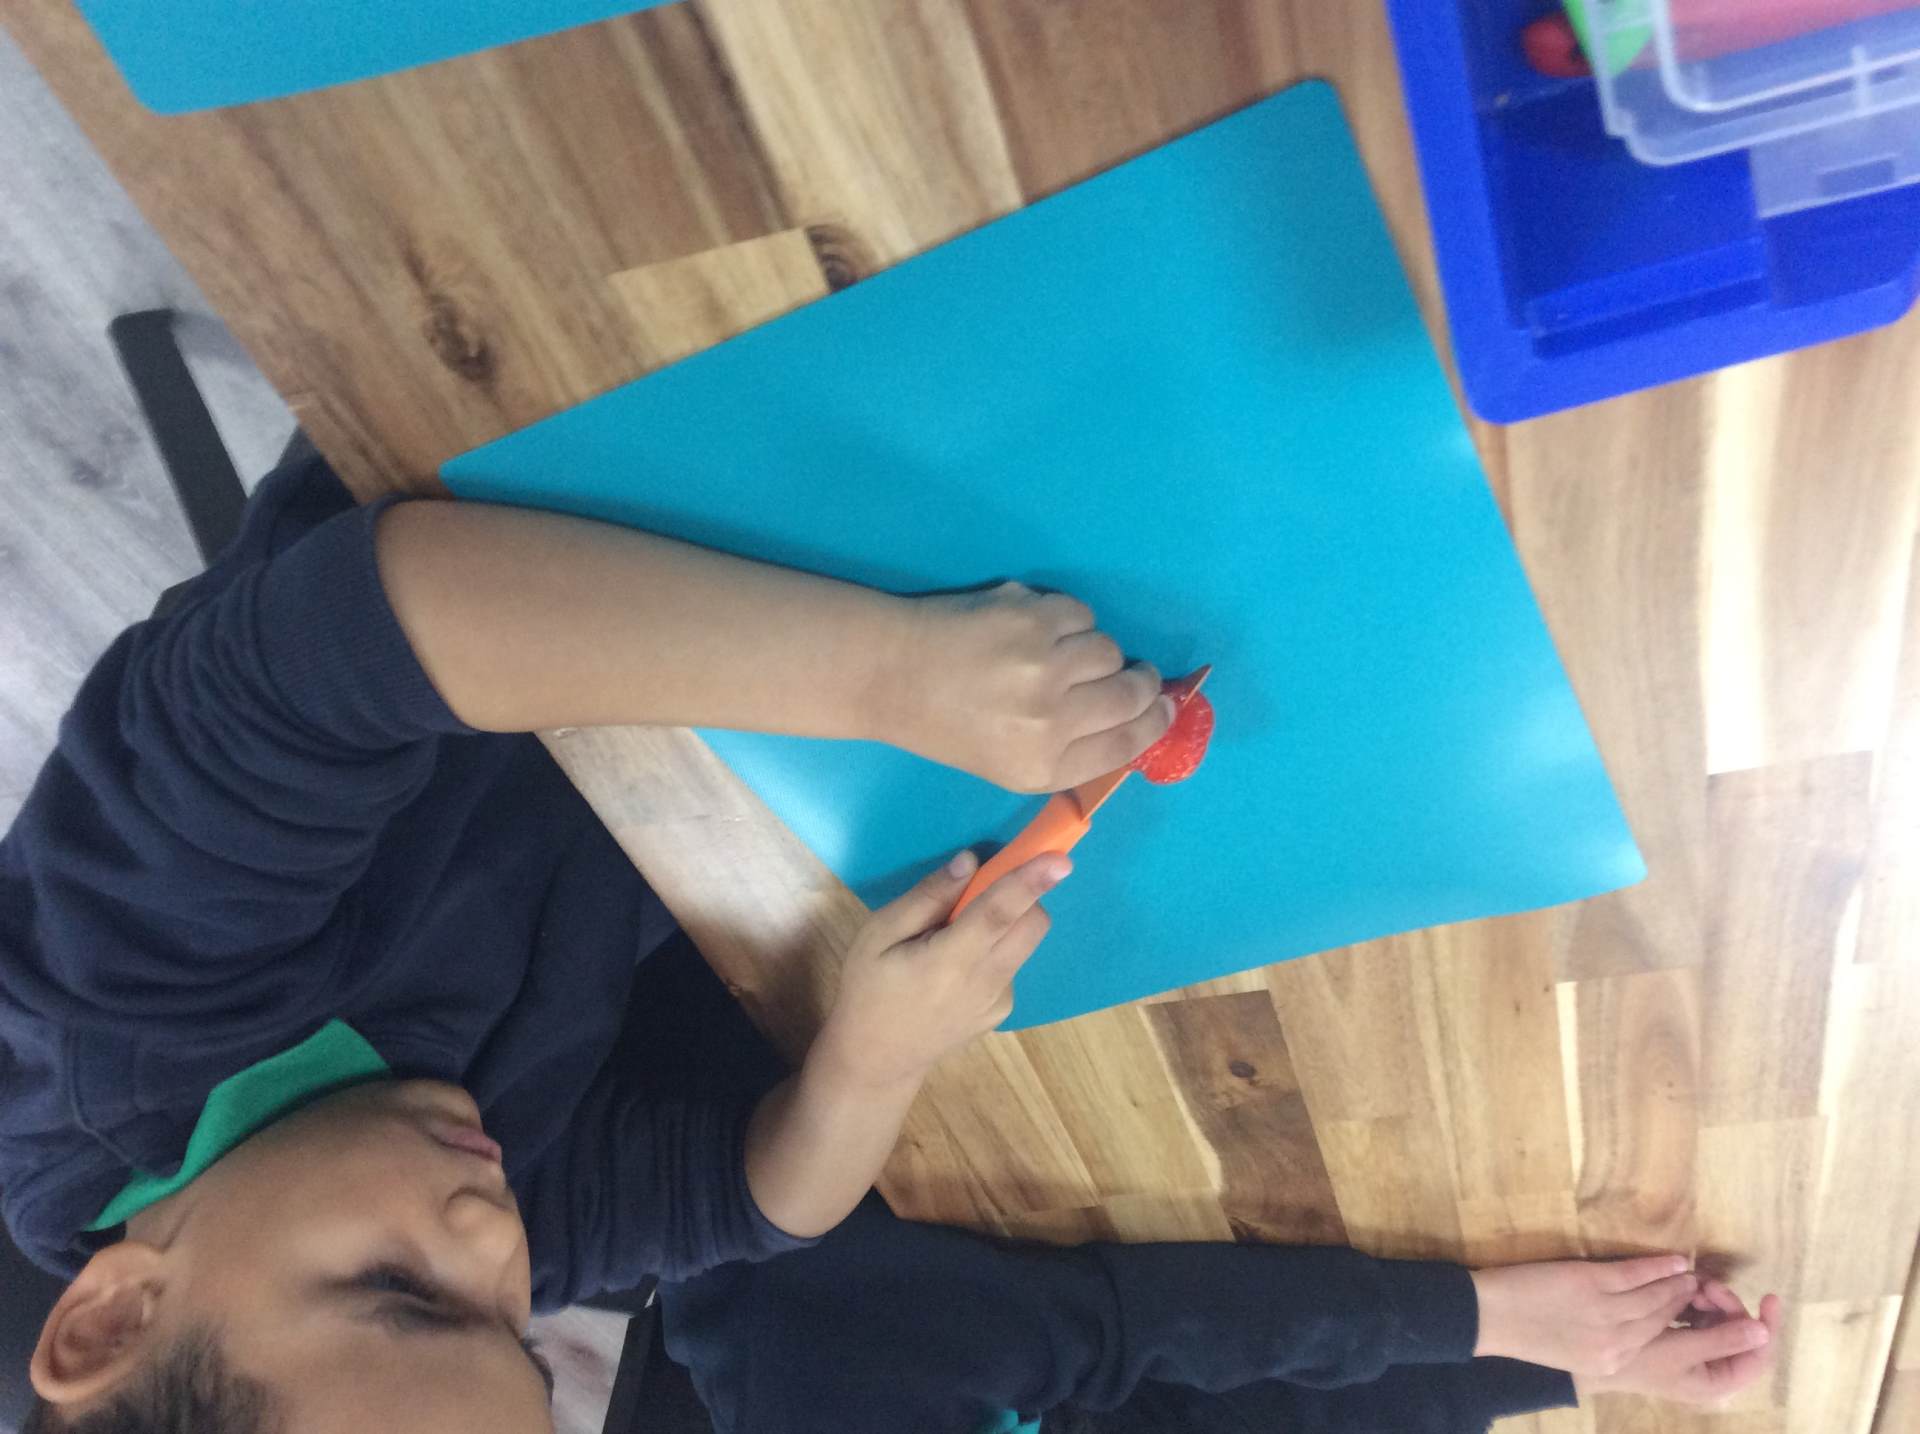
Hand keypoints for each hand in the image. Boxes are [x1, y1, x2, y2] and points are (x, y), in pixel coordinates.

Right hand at [811, 849, 1064, 1090]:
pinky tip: (956, 970)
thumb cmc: (869, 988)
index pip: (999, 914)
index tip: (1060, 860)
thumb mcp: (878, 934)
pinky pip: (1010, 965)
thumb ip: (927, 897)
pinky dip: (993, 952)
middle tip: (982, 890)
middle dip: (1023, 896)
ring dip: (1004, 925)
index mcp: (950, 961)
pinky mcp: (1002, 1011)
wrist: (877, 1058)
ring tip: (953, 939)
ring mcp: (999, 1002)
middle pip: (1032, 925)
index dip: (1030, 883)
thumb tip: (970, 862)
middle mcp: (986, 983)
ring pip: (1024, 943)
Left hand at [877, 582, 1173, 792]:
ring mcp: (1042, 663)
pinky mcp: (1031, 616)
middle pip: (1131, 694)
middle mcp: (1049, 718)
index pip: (1128, 743)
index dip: (1155, 721)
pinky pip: (1081, 613)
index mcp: (1042, 765)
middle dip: (1143, 682)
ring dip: (1096, 650)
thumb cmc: (951, 725)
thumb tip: (1141, 716)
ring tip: (1063, 654)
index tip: (1166, 706)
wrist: (895, 674)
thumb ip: (1074, 748)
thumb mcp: (1011, 762)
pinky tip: (1036, 630)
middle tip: (1137, 674)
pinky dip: (1068, 620)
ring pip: (1109, 649)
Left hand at [1472, 1255, 1699, 1375]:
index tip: (1692, 1310)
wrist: (1489, 1317)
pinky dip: (1659, 1266)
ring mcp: (1604, 1313)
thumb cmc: (1525, 1331)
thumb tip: (1627, 1324)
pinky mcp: (1590, 1284)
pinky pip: (1634, 1274)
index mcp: (1609, 1363)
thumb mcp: (1572, 1350)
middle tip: (1703, 1289)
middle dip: (1685, 1303)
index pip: (1654, 1341)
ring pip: (1654, 1297)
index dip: (1676, 1322)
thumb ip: (1602, 1343)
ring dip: (1677, 1283)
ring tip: (1691, 1273)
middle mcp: (1614, 1344)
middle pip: (1662, 1320)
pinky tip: (1676, 1260)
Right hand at [1577, 1281, 1781, 1404]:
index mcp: (1719, 1381)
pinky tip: (1686, 1290)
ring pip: (1722, 1321)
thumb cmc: (1638, 1360)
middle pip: (1741, 1333)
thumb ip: (1721, 1341)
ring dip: (1713, 1300)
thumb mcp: (1680, 1351)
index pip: (1759, 1357)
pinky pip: (1704, 1316)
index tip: (1769, 1297)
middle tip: (1707, 1285)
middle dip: (1729, 1306)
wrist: (1598, 1359)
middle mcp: (1715, 1368)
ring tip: (1694, 1285)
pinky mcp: (1685, 1337)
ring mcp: (1700, 1351)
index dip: (1768, 1327)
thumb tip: (1763, 1331)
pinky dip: (1699, 1301)